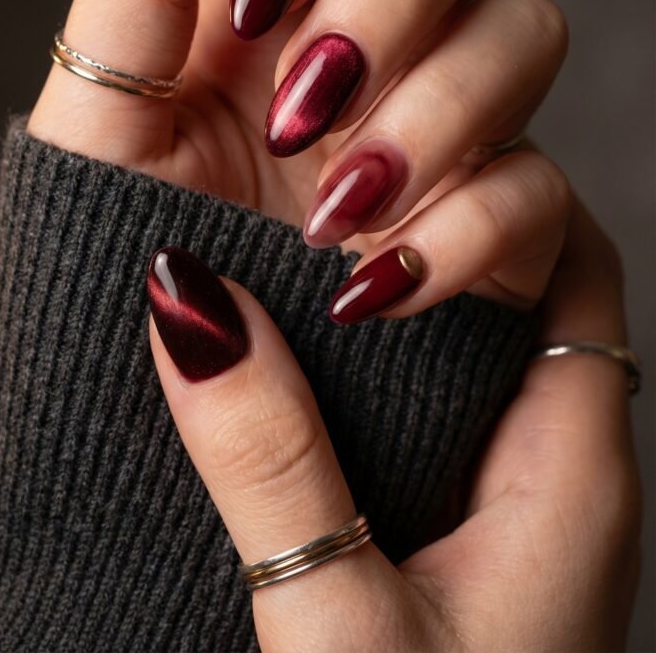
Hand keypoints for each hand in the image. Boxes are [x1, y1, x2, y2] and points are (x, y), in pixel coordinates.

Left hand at [29, 0, 570, 318]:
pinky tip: (368, 283)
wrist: (166, 376)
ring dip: (435, 110)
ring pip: (527, 24)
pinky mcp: (494, 214)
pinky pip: (538, 183)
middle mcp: (375, 27)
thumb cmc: (119, 230)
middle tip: (298, 104)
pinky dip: (461, 230)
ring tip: (332, 209)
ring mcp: (445, 113)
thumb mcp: (100, 98)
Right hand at [147, 197, 640, 652]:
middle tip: (336, 181)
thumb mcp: (336, 620)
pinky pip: (448, 410)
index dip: (495, 179)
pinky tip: (307, 363)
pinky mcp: (475, 546)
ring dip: (411, 287)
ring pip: (484, 344)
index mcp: (572, 470)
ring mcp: (523, 510)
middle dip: (443, 212)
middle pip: (531, 279)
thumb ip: (270, 461)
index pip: (570, 257)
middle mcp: (565, 474)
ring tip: (309, 244)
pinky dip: (388, 363)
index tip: (392, 157)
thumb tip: (192, 302)